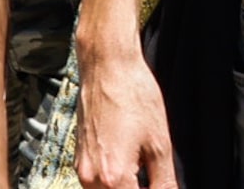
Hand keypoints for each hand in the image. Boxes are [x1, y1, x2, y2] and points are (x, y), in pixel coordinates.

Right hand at [74, 39, 174, 188]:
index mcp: (114, 177)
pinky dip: (113, 182)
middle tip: (155, 179)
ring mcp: (82, 169)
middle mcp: (91, 178)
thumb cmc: (133, 95)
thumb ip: (164, 181)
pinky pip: (96, 183)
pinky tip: (131, 165)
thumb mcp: (159, 142)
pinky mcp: (79, 159)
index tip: (162, 186)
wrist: (107, 67)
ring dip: (125, 188)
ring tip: (145, 174)